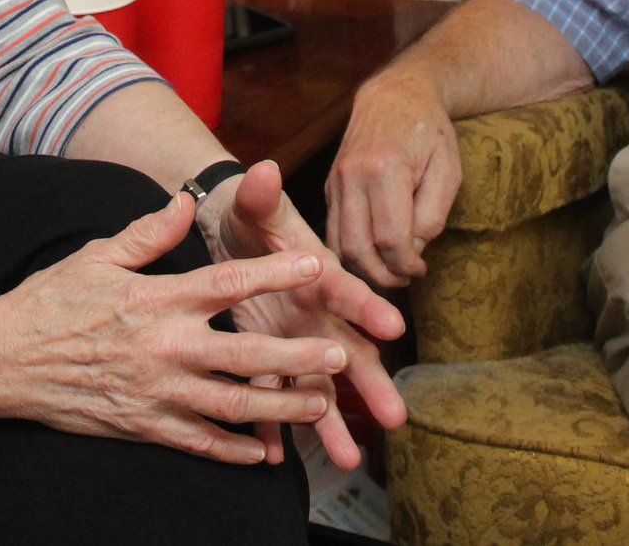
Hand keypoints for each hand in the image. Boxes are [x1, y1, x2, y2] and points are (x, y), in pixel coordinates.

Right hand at [0, 191, 354, 463]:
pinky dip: (232, 451)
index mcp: (158, 299)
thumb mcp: (98, 255)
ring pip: (232, 406)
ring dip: (279, 408)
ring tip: (318, 406)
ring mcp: (155, 392)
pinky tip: (263, 453)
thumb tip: (184, 200)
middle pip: (245, 354)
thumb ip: (148, 233)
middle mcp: (164, 347)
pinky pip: (197, 442)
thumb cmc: (51, 301)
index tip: (315, 267)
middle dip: (297, 357)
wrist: (4, 360)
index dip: (276, 274)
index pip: (229, 282)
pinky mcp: (142, 425)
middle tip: (339, 357)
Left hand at [201, 160, 408, 469]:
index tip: (393, 327)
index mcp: (317, 273)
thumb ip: (260, 194)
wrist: (231, 232)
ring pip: (315, 385)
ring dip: (329, 421)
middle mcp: (314, 312)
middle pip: (348, 350)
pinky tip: (276, 456)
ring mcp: (293, 340)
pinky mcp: (266, 357)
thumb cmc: (252, 217)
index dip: (367, 306)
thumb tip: (263, 169)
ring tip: (349, 460)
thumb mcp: (256, 204)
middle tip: (397, 416)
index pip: (346, 288)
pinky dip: (272, 424)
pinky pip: (270, 396)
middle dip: (371, 383)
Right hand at [326, 70, 461, 288]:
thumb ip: (432, 214)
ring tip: (390, 271)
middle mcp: (352, 176)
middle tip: (405, 278)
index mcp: (385, 169)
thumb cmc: (429, 132)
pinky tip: (373, 256)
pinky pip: (333, 230)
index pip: (391, 238)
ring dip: (364, 269)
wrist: (394, 96)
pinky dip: (350, 252)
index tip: (421, 268)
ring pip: (339, 244)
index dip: (407, 264)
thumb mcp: (447, 170)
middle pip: (359, 248)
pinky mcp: (329, 186)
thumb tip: (411, 251)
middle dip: (384, 275)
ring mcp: (336, 181)